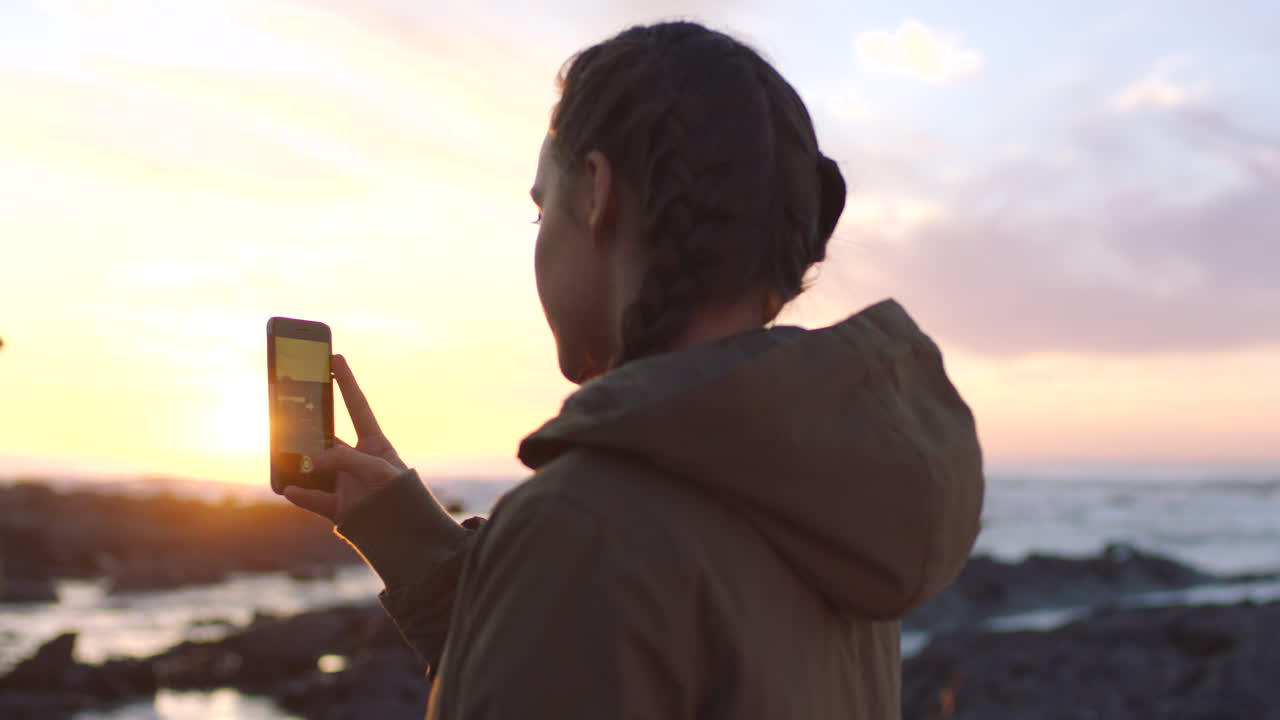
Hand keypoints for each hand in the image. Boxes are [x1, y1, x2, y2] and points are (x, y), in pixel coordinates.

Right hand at [284, 354, 405, 523]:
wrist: (409, 535)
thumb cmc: (403, 495)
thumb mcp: (379, 471)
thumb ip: (347, 460)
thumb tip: (314, 459)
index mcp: (375, 444)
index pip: (357, 406)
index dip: (346, 383)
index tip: (335, 358)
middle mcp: (356, 461)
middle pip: (328, 436)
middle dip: (309, 423)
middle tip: (289, 404)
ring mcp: (345, 483)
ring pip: (315, 467)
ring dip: (300, 461)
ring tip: (283, 451)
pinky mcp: (337, 507)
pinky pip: (314, 499)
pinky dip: (301, 495)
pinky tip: (289, 489)